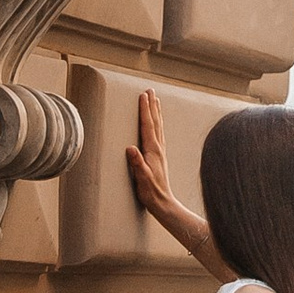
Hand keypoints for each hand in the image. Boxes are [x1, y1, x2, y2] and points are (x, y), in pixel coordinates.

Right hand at [126, 87, 175, 221]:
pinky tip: (156, 123)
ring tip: (155, 100)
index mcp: (153, 151)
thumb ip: (137, 163)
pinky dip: (157, 124)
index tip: (143, 95)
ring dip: (156, 112)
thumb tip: (130, 148)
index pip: (148, 126)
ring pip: (158, 126)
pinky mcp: (159, 156)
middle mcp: (158, 148)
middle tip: (150, 90)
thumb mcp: (141, 178)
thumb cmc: (150, 192)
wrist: (163, 203)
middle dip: (152, 105)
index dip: (145, 110)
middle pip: (155, 122)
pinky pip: (158, 134)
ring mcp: (160, 152)